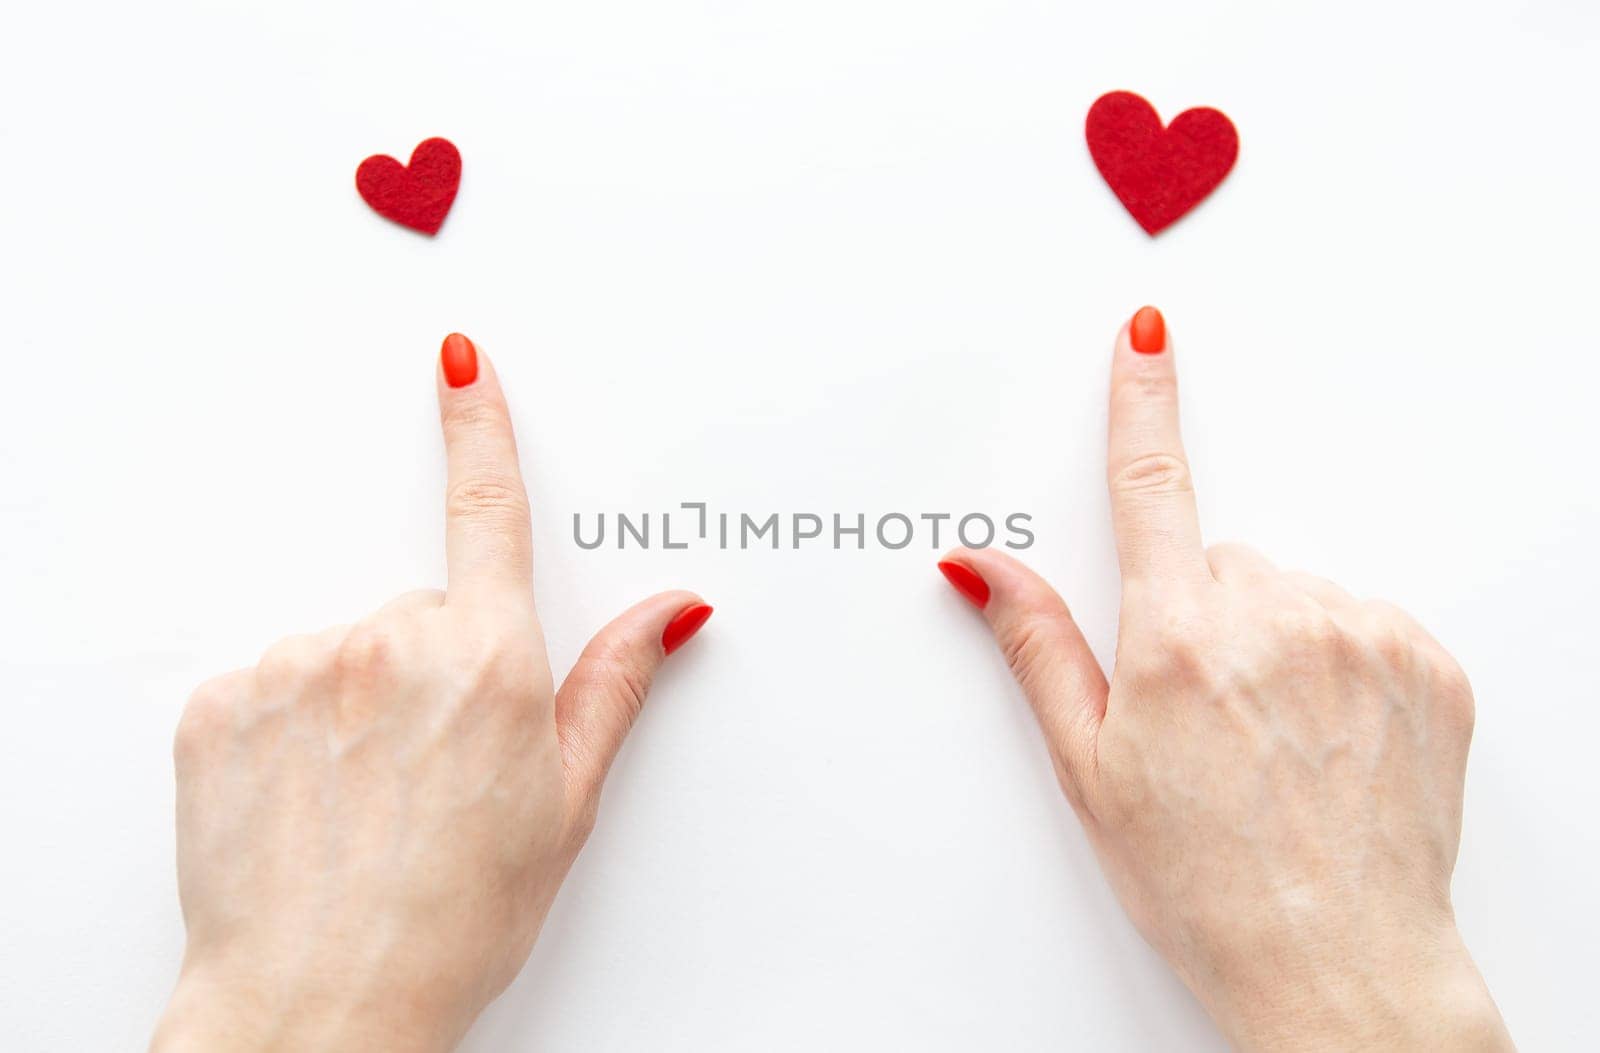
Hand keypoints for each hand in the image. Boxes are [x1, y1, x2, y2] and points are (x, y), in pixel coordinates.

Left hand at [150, 334, 712, 1052]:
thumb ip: (614, 683)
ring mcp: (296, 666)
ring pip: (341, 648)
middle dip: (434, 666)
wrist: (321, 1006)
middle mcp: (389, 642)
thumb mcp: (563, 802)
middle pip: (421, 609)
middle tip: (434, 767)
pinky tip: (306, 796)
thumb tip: (674, 611)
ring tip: (365, 796)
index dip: (479, 424)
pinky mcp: (220, 700)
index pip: (488, 508)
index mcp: (488, 660)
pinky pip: (269, 682)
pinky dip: (287, 725)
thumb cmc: (452, 918)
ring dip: (356, 701)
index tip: (463, 359)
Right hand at [938, 309, 1513, 1051]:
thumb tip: (980, 569)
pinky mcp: (1427, 663)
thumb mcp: (1089, 766)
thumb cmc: (1205, 882)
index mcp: (1180, 638)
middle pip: (1220, 562)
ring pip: (1294, 591)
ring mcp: (1364, 637)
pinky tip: (1325, 736)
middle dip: (1200, 613)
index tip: (1145, 335)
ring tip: (1270, 738)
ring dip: (1276, 640)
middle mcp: (1278, 619)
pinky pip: (1364, 620)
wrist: (1336, 963)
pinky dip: (1342, 661)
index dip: (1141, 400)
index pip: (1149, 486)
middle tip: (1201, 714)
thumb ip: (1037, 645)